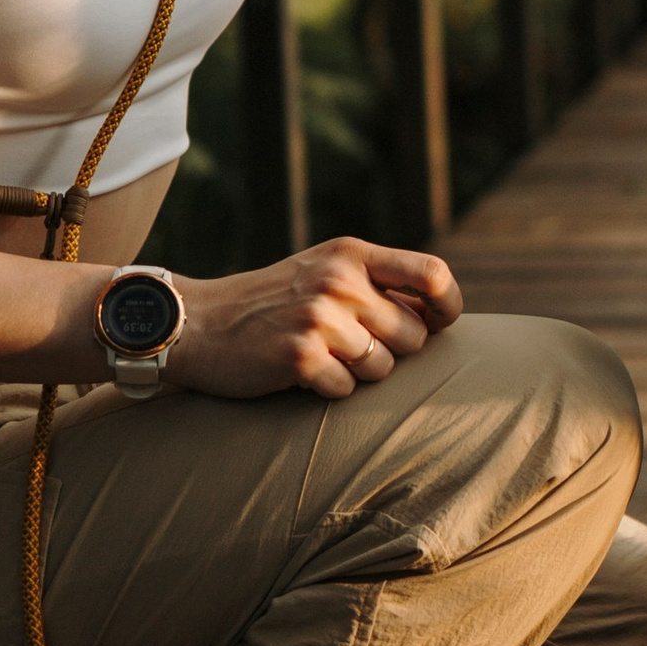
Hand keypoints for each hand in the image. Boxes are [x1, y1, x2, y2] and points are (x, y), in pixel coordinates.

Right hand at [167, 235, 462, 397]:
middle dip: (391, 350)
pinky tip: (298, 373)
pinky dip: (327, 391)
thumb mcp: (322, 271)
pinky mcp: (301, 356)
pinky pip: (346, 390)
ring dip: (357, 373)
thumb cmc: (270, 303)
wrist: (198, 323)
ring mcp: (320, 319)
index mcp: (351, 255)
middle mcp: (341, 281)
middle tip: (350, 347)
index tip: (439, 323)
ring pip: (382, 368)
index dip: (447, 305)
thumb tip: (437, 312)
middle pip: (413, 335)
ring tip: (320, 356)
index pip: (433, 274)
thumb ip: (374, 283)